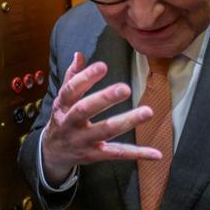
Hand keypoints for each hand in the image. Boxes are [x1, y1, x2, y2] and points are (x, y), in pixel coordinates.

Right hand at [40, 52, 161, 184]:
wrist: (53, 152)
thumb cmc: (62, 119)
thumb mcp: (62, 99)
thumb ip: (72, 77)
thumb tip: (79, 54)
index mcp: (62, 105)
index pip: (71, 90)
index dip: (85, 78)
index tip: (103, 66)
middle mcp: (70, 123)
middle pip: (85, 110)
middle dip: (105, 99)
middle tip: (125, 88)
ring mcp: (83, 140)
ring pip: (105, 131)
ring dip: (127, 121)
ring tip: (148, 111)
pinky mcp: (95, 155)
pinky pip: (117, 153)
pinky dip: (137, 153)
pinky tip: (156, 153)